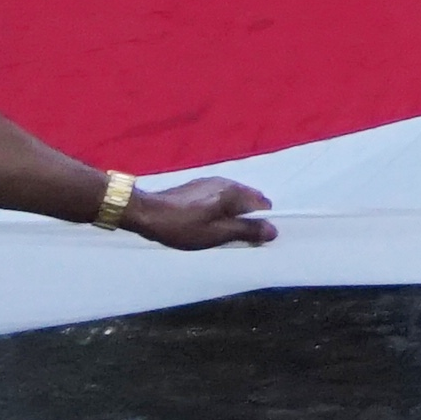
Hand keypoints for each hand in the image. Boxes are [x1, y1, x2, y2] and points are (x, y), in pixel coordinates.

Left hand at [118, 176, 278, 250]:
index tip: (249, 238)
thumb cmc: (182, 227)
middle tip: (230, 237)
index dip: (261, 222)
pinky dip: (220, 208)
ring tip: (215, 231)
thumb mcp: (216, 235)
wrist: (146, 213)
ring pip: (234, 198)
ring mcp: (211, 181)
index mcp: (234, 192)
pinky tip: (204, 221)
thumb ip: (246, 231)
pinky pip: (220, 196)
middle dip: (247, 218)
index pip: (264, 204)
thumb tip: (274, 230)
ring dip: (232, 214)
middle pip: (250, 200)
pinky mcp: (198, 185)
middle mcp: (227, 182)